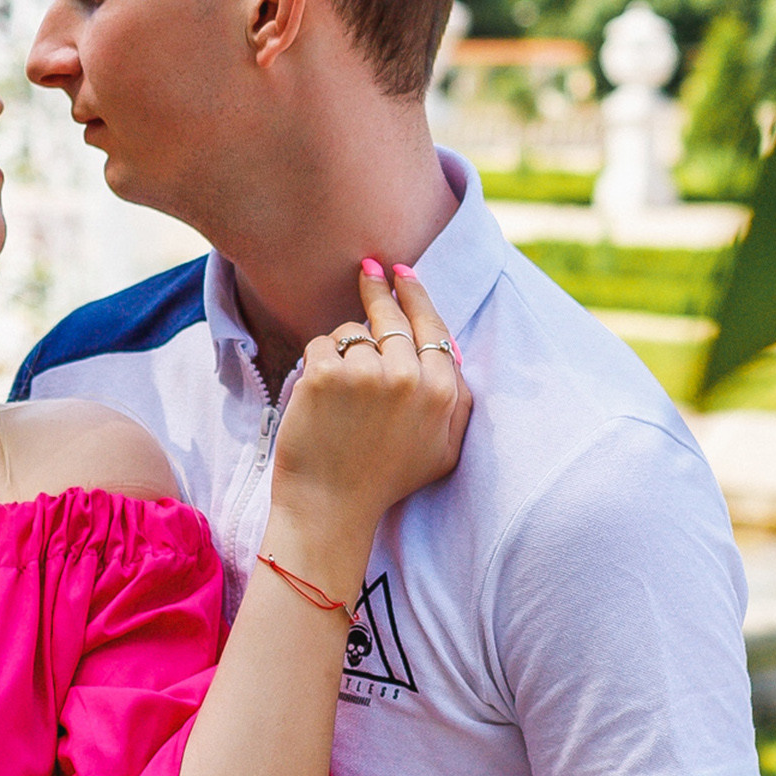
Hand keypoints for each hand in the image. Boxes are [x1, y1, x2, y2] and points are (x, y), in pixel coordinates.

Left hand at [272, 263, 468, 546]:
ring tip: (340, 394)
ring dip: (344, 351)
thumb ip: (458, 402)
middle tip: (370, 266)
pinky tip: (318, 394)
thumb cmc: (386, 482)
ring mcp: (367, 374)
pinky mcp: (326, 375)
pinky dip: (317, 363)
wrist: (331, 509)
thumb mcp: (444, 451)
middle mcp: (410, 379)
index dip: (417, 294)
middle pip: (392, 317)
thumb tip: (455, 356)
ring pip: (353, 333)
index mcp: (443, 394)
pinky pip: (321, 345)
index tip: (404, 271)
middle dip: (380, 288)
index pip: (432, 327)